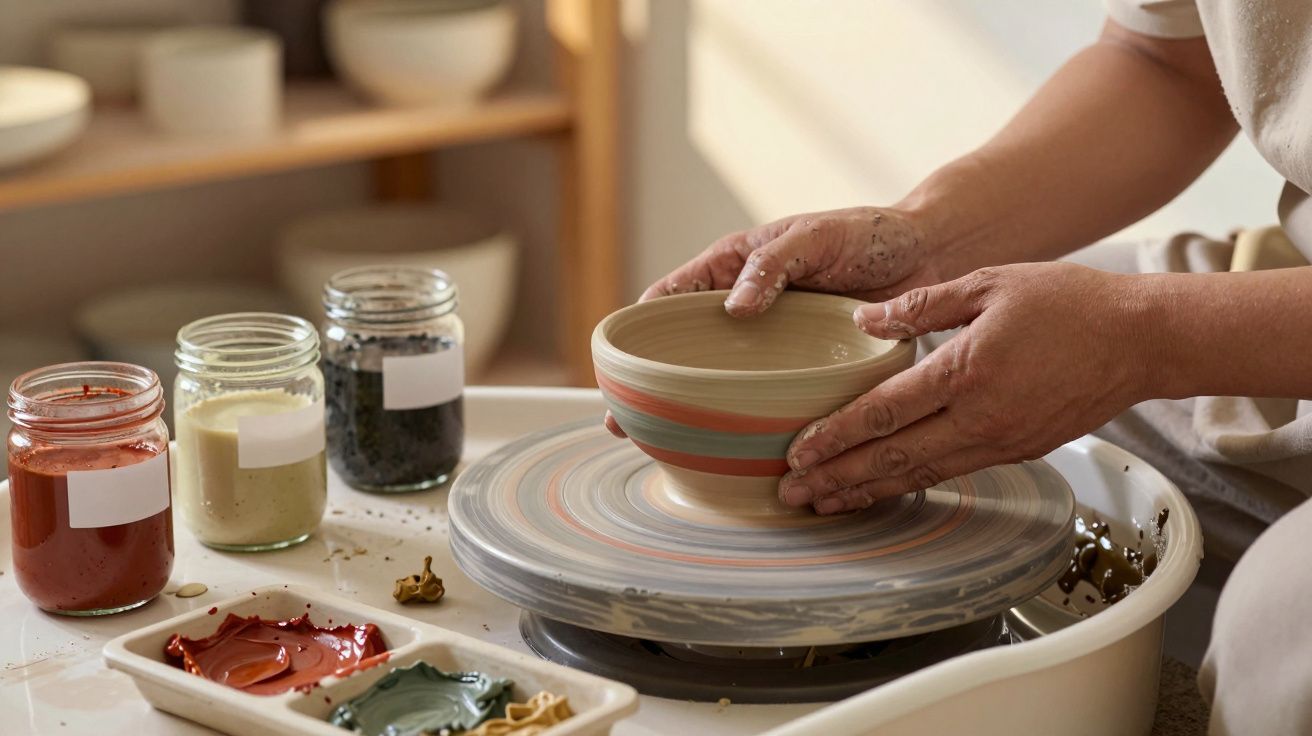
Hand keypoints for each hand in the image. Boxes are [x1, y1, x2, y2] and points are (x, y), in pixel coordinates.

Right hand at [607, 206, 942, 436]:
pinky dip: (742, 423)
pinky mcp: (803, 371)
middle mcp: (745, 310)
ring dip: (689, 413)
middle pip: (683, 353)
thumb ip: (772, 265)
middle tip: (621, 425)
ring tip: (660, 448)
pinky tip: (729, 452)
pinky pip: (764, 399)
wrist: (931, 256)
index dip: (638, 332)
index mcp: (734, 268)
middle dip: (648, 388)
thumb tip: (734, 308)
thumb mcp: (816, 236)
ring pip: (718, 383)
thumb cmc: (870, 233)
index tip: (615, 366)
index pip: (670, 300)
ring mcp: (772, 345)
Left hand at [778, 262, 1151, 513]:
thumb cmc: (1066, 302)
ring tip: (825, 505)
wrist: (1142, 340)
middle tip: (792, 496)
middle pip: (893, 457)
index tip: (796, 453)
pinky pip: (952, 473)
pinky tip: (883, 488)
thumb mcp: (988, 283)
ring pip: (921, 474)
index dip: (835, 436)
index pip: (884, 412)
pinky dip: (911, 484)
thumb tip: (863, 320)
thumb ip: (921, 304)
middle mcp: (980, 417)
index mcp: (966, 370)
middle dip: (837, 479)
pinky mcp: (1018, 450)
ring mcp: (1001, 440)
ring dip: (868, 492)